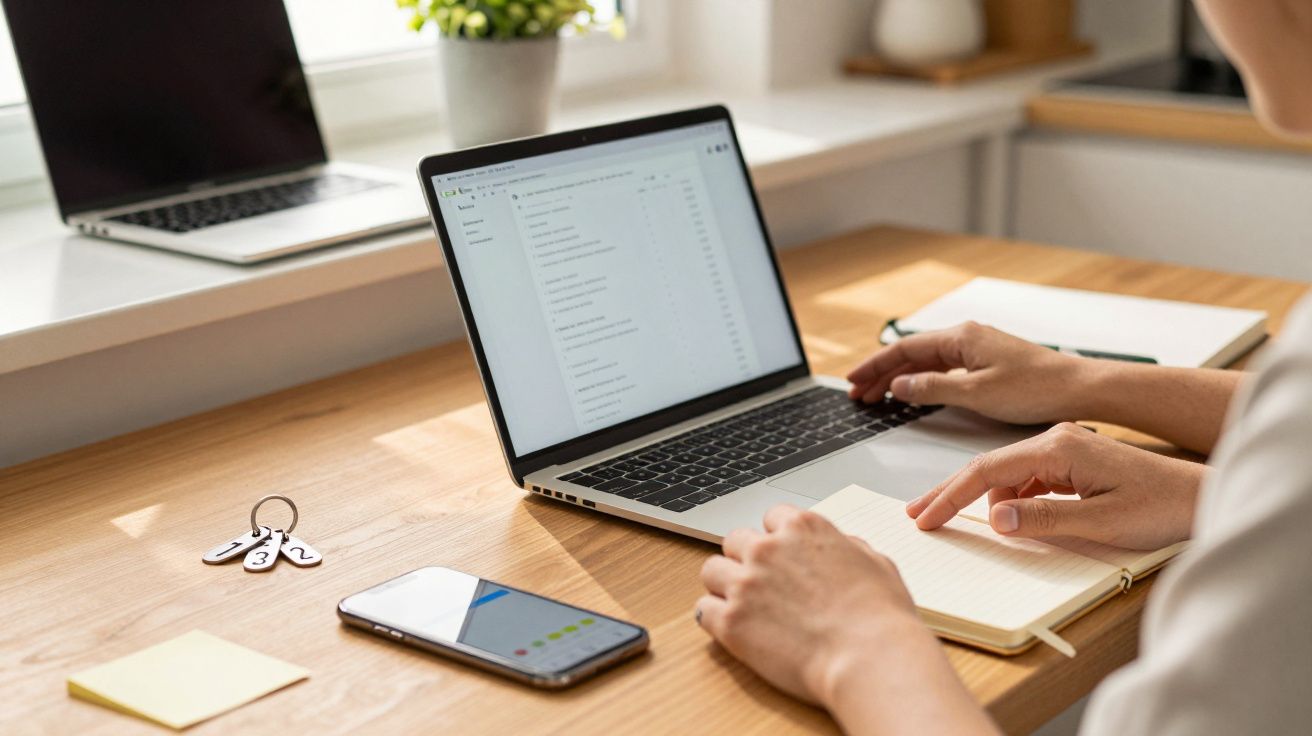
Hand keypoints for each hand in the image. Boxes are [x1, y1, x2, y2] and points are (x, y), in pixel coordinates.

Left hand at [697, 507, 999, 735]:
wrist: (871, 659)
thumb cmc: (882, 618)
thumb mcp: (876, 563)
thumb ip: (847, 547)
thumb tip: (839, 546)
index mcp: (804, 528)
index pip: (773, 517)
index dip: (778, 539)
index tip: (783, 558)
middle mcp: (769, 549)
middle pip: (736, 540)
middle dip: (746, 559)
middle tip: (762, 585)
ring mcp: (745, 583)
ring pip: (711, 571)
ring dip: (724, 586)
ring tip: (743, 607)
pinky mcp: (731, 621)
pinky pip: (703, 610)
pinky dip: (714, 619)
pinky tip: (732, 630)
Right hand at [845, 321, 1088, 424]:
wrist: (1079, 388)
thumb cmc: (1036, 388)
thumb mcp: (977, 393)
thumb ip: (934, 388)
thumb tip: (899, 384)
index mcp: (961, 337)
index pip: (904, 349)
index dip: (875, 366)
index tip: (852, 381)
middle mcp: (967, 337)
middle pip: (912, 353)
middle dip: (881, 373)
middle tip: (857, 393)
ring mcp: (977, 349)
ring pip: (926, 361)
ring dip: (900, 377)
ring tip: (878, 396)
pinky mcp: (988, 363)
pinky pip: (943, 368)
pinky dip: (922, 379)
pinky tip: (914, 392)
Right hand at [909, 423, 1205, 548]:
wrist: (1201, 495)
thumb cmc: (1161, 507)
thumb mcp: (1100, 523)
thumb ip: (1044, 519)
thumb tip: (996, 519)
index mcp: (1059, 446)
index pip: (988, 471)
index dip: (951, 496)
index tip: (926, 517)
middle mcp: (1056, 438)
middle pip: (989, 467)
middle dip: (952, 493)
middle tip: (919, 514)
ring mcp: (1064, 446)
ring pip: (1008, 474)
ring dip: (988, 501)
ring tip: (966, 524)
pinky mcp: (1072, 458)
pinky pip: (1029, 477)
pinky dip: (1014, 499)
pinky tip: (1012, 518)